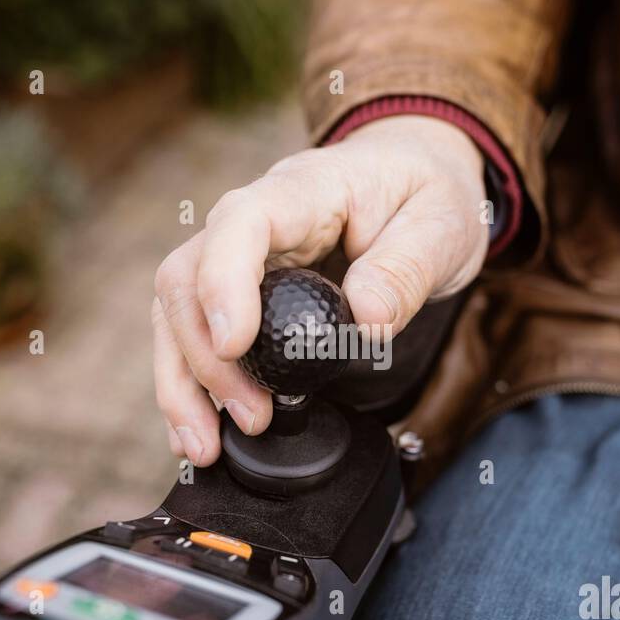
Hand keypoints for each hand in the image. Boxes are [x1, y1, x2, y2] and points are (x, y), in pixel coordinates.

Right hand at [152, 114, 488, 464]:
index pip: (240, 224)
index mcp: (302, 190)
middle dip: (204, 358)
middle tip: (251, 416)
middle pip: (187, 278)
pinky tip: (200, 431)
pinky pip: (192, 334)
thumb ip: (407, 270)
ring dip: (182, 383)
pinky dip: (190, 386)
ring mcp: (235, 255)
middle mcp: (251, 218)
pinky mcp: (236, 289)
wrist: (414, 174)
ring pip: (176, 313)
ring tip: (205, 446)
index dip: (224, 282)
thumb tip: (366, 319)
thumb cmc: (424, 193)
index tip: (234, 343)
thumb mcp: (443, 225)